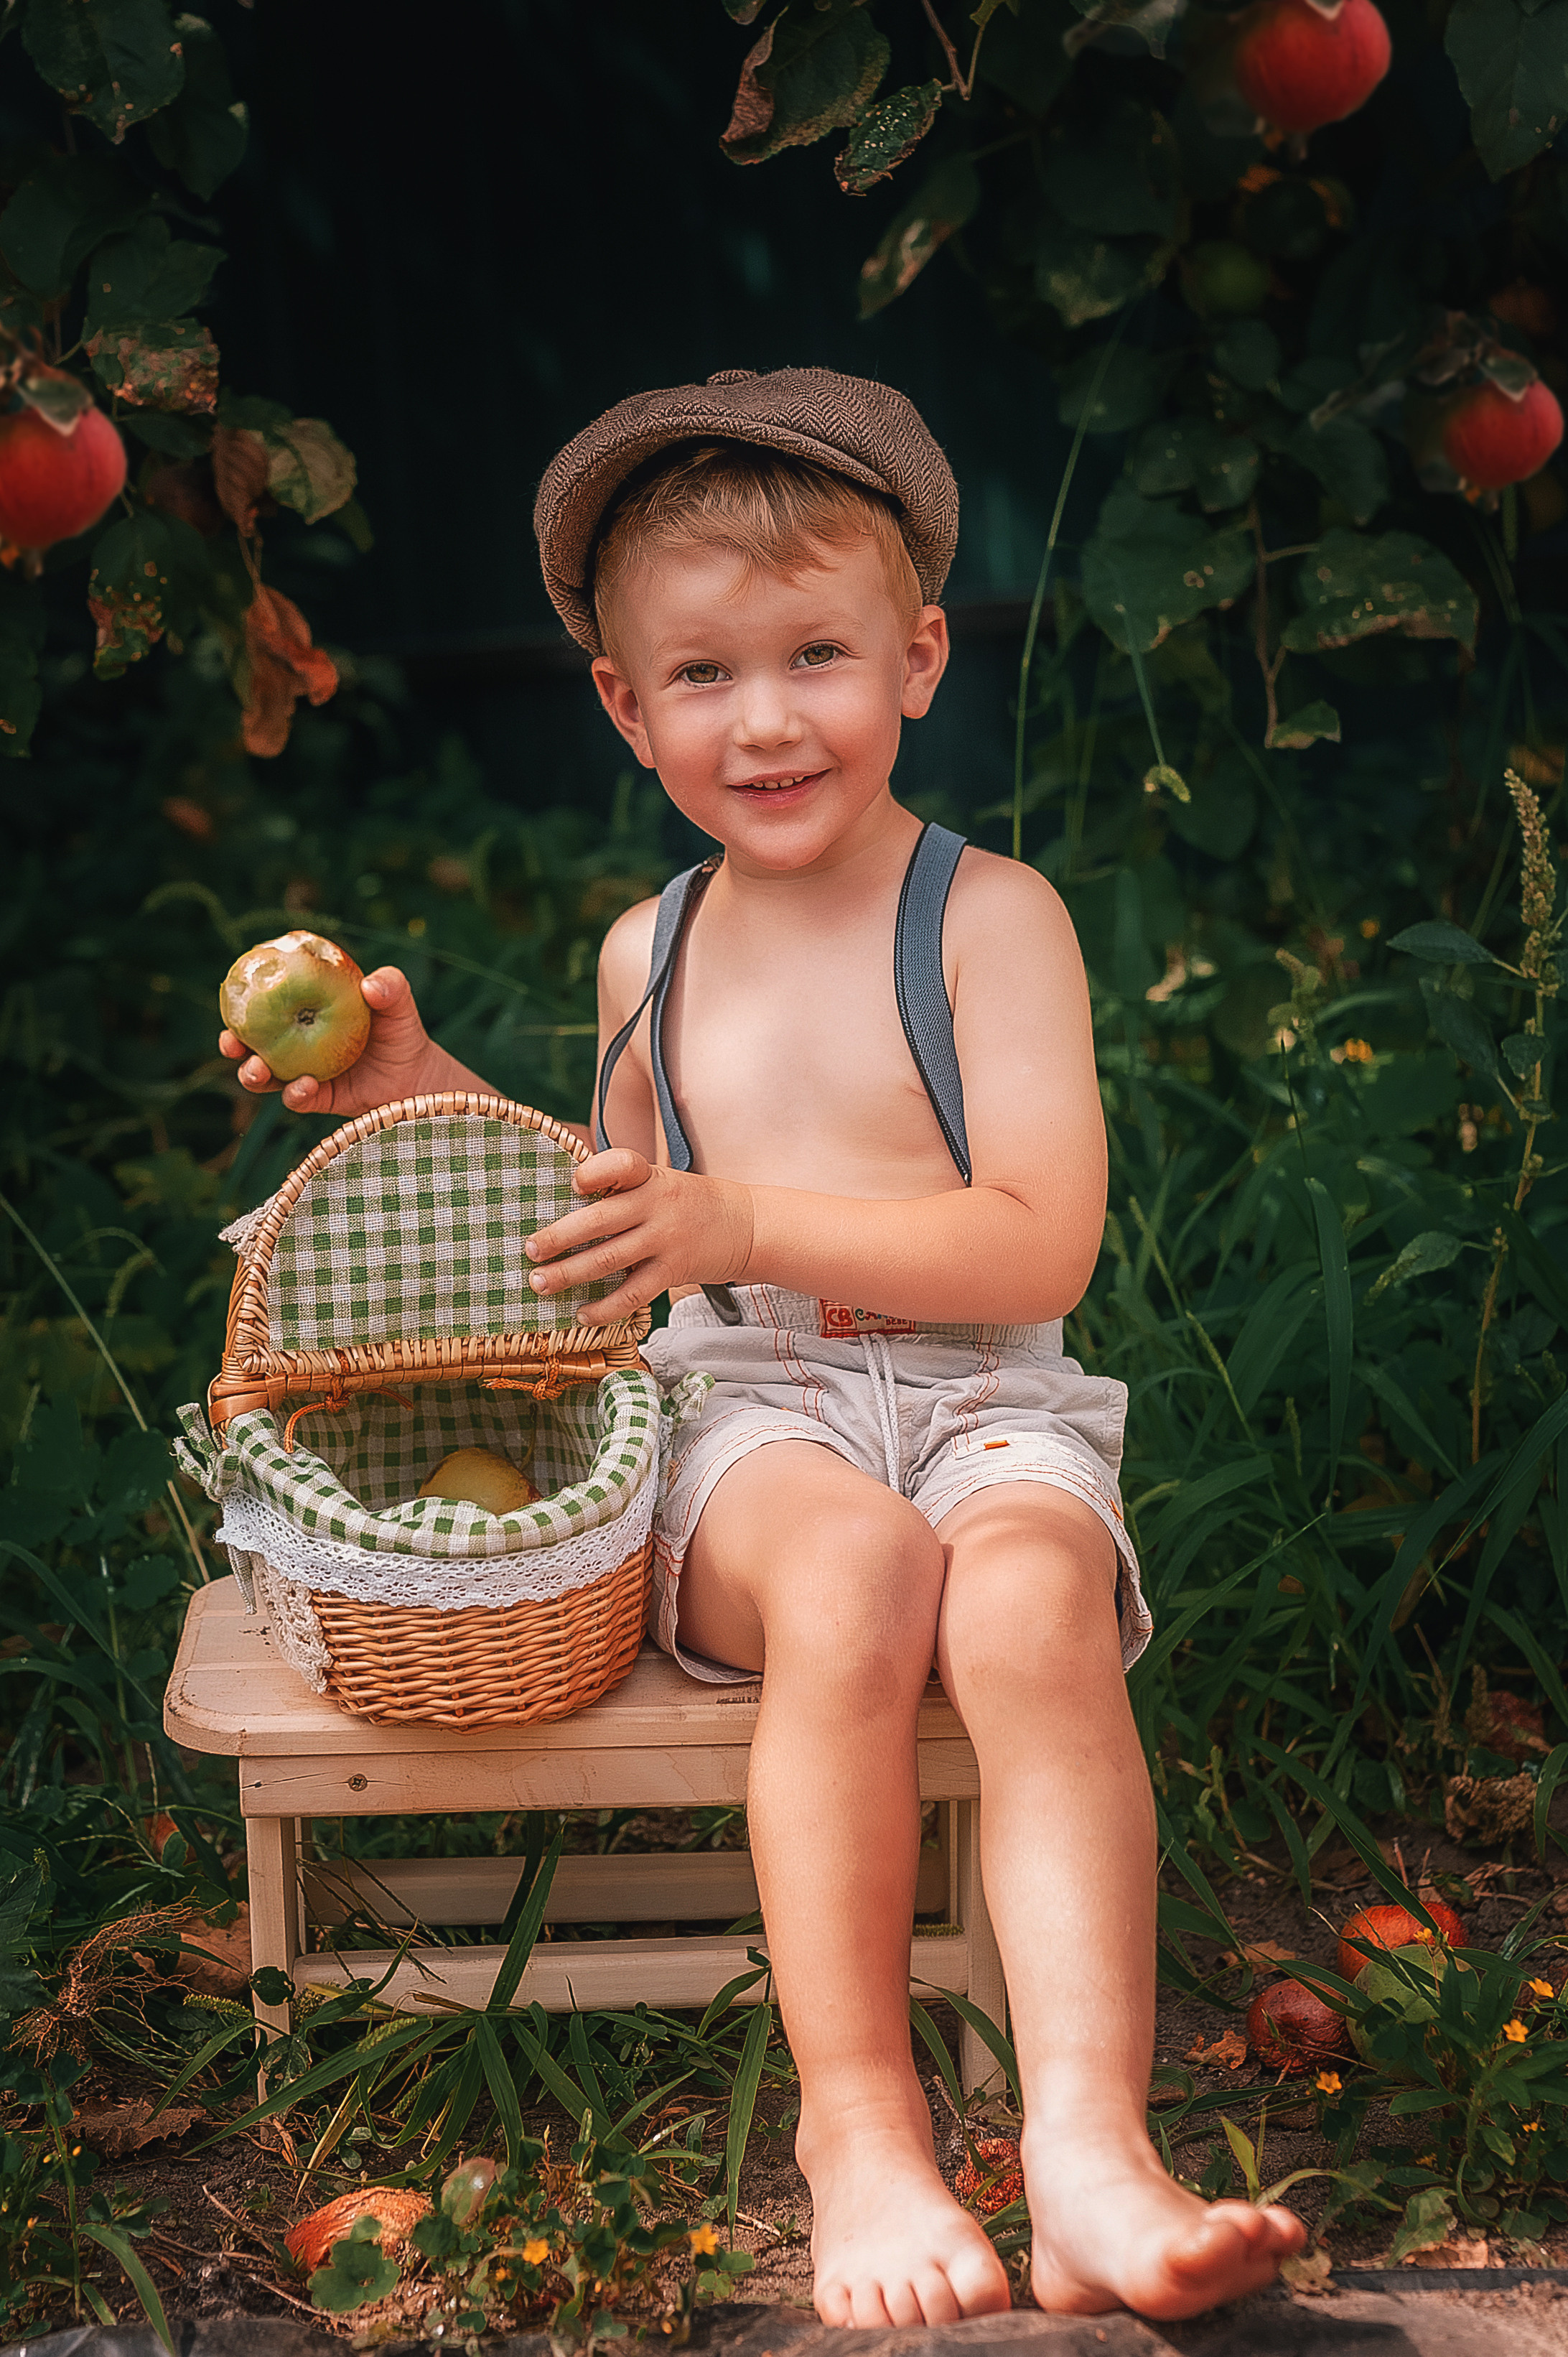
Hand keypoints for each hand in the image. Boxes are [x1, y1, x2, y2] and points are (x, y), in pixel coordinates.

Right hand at [218, 965, 457, 1116]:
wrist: (421, 1077)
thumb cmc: (403, 1032)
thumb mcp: (399, 1004)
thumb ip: (390, 987)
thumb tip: (370, 986)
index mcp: (305, 1014)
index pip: (266, 1006)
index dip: (242, 1004)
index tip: (231, 997)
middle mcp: (298, 1045)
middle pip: (254, 1044)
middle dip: (234, 1044)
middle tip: (230, 1041)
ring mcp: (306, 1074)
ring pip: (268, 1077)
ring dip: (254, 1074)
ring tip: (258, 1069)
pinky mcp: (321, 1100)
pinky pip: (299, 1099)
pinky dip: (296, 1093)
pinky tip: (303, 1086)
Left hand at [525, 1147, 753, 1322]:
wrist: (747, 1225)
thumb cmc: (689, 1203)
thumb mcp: (660, 1182)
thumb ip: (621, 1190)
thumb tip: (562, 1207)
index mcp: (649, 1177)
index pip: (621, 1164)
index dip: (595, 1173)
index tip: (573, 1185)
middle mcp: (656, 1205)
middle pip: (599, 1220)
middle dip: (558, 1237)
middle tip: (528, 1250)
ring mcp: (665, 1239)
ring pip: (608, 1259)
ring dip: (569, 1274)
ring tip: (540, 1283)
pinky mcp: (672, 1271)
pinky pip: (632, 1294)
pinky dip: (604, 1308)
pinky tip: (583, 1315)